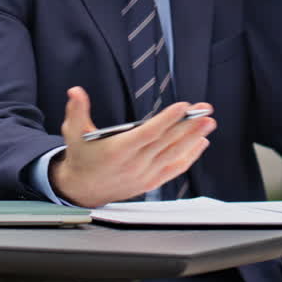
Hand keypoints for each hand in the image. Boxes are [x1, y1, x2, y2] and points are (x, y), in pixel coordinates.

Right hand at [48, 87, 214, 207]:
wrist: (83, 190)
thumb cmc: (81, 157)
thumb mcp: (73, 133)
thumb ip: (77, 110)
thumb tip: (75, 91)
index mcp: (118, 150)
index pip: (149, 133)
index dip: (168, 119)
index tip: (183, 106)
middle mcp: (135, 164)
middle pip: (167, 142)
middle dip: (188, 125)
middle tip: (206, 110)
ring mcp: (145, 175)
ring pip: (174, 154)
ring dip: (193, 138)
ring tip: (209, 123)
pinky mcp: (150, 182)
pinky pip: (174, 168)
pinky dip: (190, 156)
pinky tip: (201, 143)